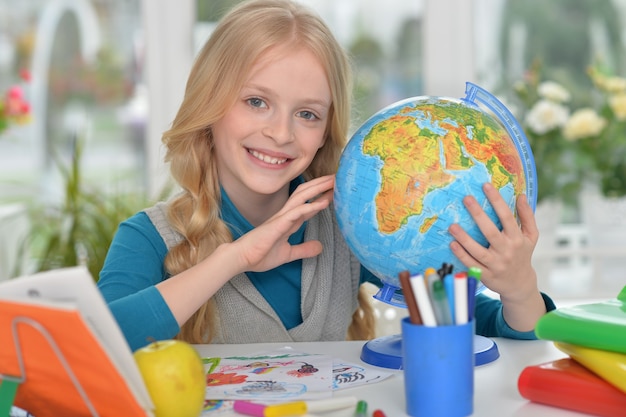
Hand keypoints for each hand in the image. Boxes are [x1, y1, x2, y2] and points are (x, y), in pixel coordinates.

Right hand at [234, 175, 334, 272]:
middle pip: (305, 194)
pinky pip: (296, 212)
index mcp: (287, 221)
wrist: (241, 259)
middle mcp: (285, 215)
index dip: (321, 196)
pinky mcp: (278, 224)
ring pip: (302, 197)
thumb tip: (320, 247)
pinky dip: (310, 206)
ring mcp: (281, 218)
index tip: (335, 190)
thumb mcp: (288, 253)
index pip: (307, 204)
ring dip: (318, 188)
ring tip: (334, 182)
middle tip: (338, 177)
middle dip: (321, 185)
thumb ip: (303, 249)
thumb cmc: (260, 255)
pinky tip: (323, 203)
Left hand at [448, 183, 545, 330]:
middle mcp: (507, 251)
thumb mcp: (531, 236)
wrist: (519, 284)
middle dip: (478, 214)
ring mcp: (495, 264)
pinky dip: (462, 255)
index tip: (486, 186)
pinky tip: (452, 244)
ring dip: (464, 238)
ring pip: (478, 250)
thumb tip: (521, 195)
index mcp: (517, 239)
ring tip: (452, 225)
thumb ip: (527, 216)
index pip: (507, 216)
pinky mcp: (485, 275)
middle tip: (466, 199)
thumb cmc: (522, 254)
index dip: (497, 200)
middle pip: (490, 231)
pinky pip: (471, 264)